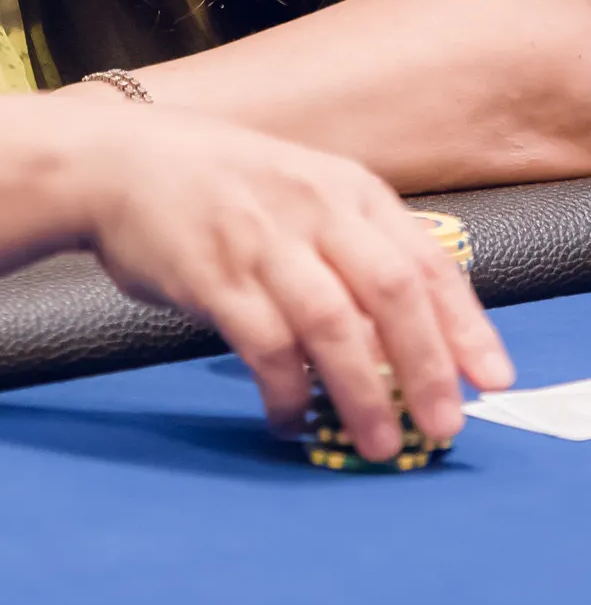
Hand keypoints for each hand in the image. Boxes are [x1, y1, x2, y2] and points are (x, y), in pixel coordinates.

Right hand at [75, 98, 514, 460]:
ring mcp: (261, 239)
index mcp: (342, 185)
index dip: (464, 324)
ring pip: (336, 326)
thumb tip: (407, 332)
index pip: (423, 259)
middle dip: (428, 368)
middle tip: (443, 426)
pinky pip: (268, 348)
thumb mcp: (297, 186)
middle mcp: (311, 206)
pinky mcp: (214, 275)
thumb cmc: (213, 182)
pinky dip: (289, 393)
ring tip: (376, 442)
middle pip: (392, 293)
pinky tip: (289, 416)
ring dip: (364, 394)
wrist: (114, 163)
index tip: (490, 378)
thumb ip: (348, 241)